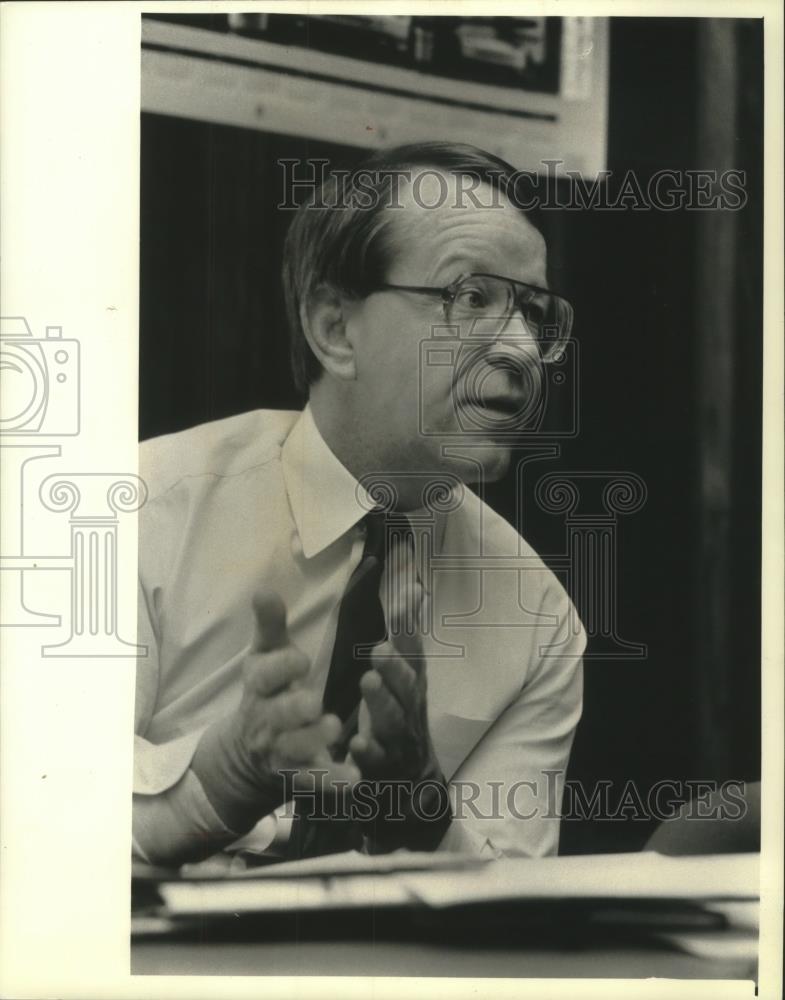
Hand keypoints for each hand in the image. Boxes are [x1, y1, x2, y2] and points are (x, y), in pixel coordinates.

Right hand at [233, 589, 359, 793]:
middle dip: (293, 709)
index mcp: (259, 684)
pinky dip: (332, 781)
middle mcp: (266, 719)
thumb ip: (270, 625)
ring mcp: (282, 750)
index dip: (280, 669)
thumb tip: (264, 588)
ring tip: (335, 728)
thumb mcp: (265, 655)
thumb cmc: (268, 690)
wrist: (248, 751)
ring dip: (313, 740)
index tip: (300, 661)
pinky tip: (354, 778)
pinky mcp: (300, 775)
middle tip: (314, 702)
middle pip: (276, 715)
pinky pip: (315, 780)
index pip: (263, 676)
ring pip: (294, 749)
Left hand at [348, 544, 438, 782]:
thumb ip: (405, 630)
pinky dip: (368, 752)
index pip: (413, 648)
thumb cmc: (402, 710)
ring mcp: (398, 737)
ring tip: (368, 682)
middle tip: (380, 648)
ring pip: (393, 719)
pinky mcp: (383, 767)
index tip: (406, 594)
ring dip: (381, 701)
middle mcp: (410, 705)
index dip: (410, 622)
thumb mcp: (406, 670)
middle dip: (396, 665)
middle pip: (407, 684)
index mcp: (412, 679)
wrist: (411, 777)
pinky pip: (376, 760)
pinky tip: (355, 745)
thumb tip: (411, 582)